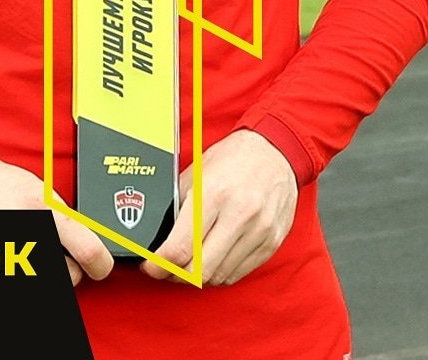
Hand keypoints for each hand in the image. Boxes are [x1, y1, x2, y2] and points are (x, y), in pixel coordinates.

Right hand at [0, 147, 114, 286]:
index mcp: (44, 212)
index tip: (101, 265)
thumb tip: (83, 234)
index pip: (88, 251)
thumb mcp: (36, 188)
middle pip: (69, 276)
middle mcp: (30, 238)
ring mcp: (11, 259)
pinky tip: (15, 256)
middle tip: (59, 251)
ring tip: (31, 250)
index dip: (100, 263)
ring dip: (46, 271)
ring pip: (47, 282)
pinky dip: (22, 271)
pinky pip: (22, 280)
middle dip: (68, 267)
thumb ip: (60, 213)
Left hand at [140, 129, 297, 286]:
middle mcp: (238, 214)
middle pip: (199, 270)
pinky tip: (213, 259)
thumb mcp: (197, 173)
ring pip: (218, 276)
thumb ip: (179, 205)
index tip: (151, 267)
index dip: (160, 265)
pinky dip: (221, 273)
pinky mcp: (271, 242)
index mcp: (213, 194)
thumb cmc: (233, 158)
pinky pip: (238, 274)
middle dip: (176, 275)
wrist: (275, 151)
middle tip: (167, 269)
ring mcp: (258, 231)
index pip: (181, 247)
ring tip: (189, 263)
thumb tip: (160, 236)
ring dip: (199, 276)